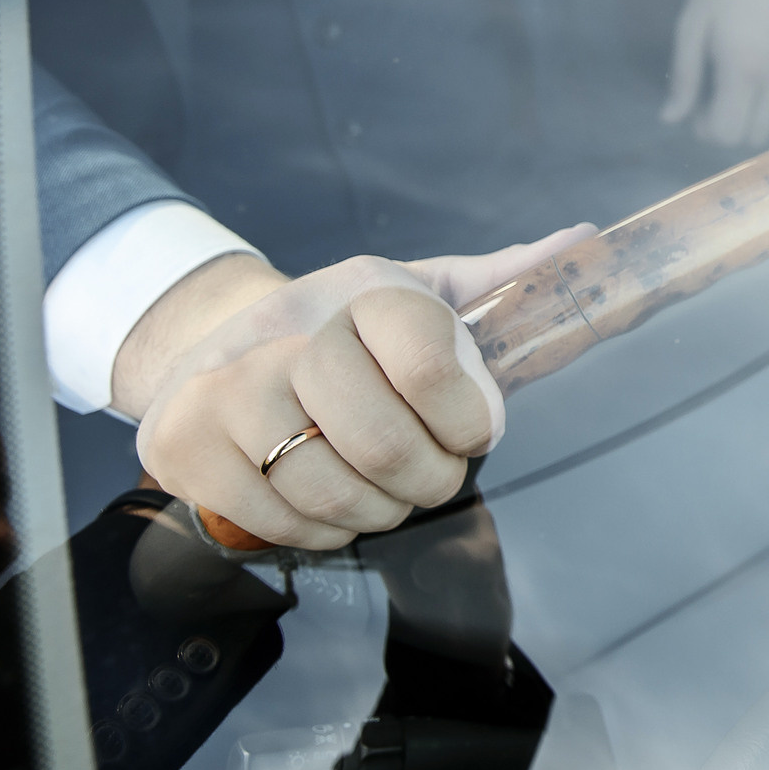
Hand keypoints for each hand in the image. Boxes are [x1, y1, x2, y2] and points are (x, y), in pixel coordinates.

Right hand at [122, 226, 593, 550]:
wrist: (220, 346)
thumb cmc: (347, 332)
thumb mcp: (423, 293)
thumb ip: (504, 278)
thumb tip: (586, 239)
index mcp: (363, 296)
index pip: (430, 361)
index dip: (467, 415)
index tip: (476, 429)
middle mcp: (287, 337)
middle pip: (383, 445)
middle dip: (429, 478)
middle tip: (435, 475)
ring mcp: (224, 393)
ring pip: (331, 494)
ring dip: (377, 510)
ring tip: (383, 489)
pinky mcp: (181, 447)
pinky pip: (277, 522)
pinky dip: (320, 530)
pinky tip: (327, 500)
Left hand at [660, 0, 768, 149]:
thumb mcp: (691, 28)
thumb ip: (684, 78)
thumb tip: (671, 120)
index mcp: (742, 66)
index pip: (728, 132)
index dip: (708, 130)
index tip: (701, 111)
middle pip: (758, 134)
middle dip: (734, 127)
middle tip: (723, 102)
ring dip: (767, 121)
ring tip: (753, 98)